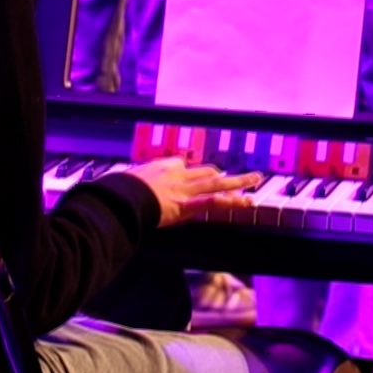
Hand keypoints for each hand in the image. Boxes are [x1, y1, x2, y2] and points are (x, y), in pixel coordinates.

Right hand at [126, 157, 263, 226]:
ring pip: (216, 183)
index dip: (192, 174)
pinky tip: (245, 201)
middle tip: (236, 175)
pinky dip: (230, 201)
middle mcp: (177, 175)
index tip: (198, 177)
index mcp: (163, 167)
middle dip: (222, 175)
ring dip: (238, 181)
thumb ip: (134, 181)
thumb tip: (126, 186)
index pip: (183, 167)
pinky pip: (212, 201)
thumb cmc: (116, 191)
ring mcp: (184, 190)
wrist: (118, 198)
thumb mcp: (125, 180)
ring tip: (255, 180)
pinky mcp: (186, 205)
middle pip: (205, 172)